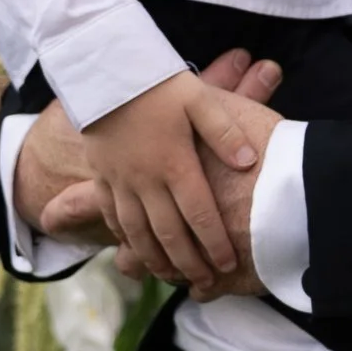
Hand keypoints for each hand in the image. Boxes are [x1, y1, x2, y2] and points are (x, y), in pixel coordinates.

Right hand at [16, 50, 281, 276]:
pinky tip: (134, 251)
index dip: (214, 242)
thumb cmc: (157, 82)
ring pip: (137, 232)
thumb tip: (250, 161)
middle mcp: (145, 178)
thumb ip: (225, 131)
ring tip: (172, 277)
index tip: (229, 263)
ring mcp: (119, 179)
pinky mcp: (101, 174)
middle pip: (168, 232)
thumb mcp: (199, 98)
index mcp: (174, 162)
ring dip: (155, 259)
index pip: (199, 213)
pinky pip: (111, 215)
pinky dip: (123, 238)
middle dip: (188, 262)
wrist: (101, 69)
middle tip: (205, 282)